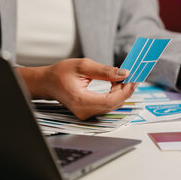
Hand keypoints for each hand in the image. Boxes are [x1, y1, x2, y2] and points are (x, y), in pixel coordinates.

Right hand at [17, 58, 136, 119]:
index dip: (125, 91)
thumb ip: (105, 71)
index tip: (134, 79)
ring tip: (122, 78)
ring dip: (120, 92)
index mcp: (81, 100)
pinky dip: (114, 95)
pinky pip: (107, 105)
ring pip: (111, 105)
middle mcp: (84, 111)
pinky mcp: (88, 112)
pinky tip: (115, 84)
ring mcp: (86, 114)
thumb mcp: (83, 66)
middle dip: (125, 90)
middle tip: (131, 76)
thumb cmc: (60, 73)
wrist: (47, 82)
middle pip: (113, 104)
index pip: (110, 100)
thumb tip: (124, 73)